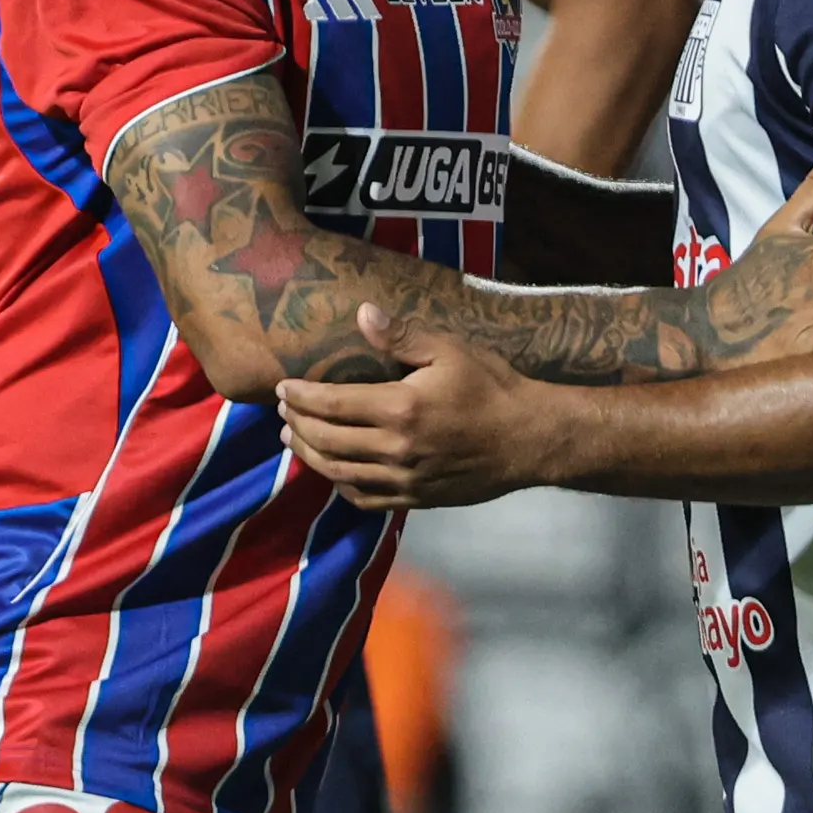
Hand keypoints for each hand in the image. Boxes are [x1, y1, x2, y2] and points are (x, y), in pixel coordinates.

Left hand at [275, 310, 558, 509]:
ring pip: (338, 473)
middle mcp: (395, 449)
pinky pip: (364, 499)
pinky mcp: (415, 499)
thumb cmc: (492, 388)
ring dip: (309, 455)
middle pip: (326, 441)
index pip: (331, 404)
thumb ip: (401, 337)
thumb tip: (362, 313)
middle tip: (283, 411)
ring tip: (293, 439)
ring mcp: (404, 479)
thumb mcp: (450, 351)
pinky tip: (331, 471)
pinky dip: (339, 485)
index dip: (300, 396)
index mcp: (400, 408)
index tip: (282, 387)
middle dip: (297, 424)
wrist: (530, 439)